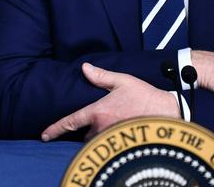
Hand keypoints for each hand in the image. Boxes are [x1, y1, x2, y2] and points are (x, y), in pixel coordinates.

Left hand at [41, 63, 178, 140]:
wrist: (169, 113)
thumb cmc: (146, 96)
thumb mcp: (122, 81)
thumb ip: (101, 76)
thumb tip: (84, 67)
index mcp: (98, 111)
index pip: (70, 121)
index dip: (55, 129)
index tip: (44, 135)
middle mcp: (101, 127)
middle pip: (85, 134)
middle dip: (88, 130)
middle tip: (103, 121)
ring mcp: (112, 138)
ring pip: (96, 142)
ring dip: (99, 137)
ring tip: (112, 128)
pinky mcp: (122, 146)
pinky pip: (109, 146)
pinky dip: (109, 143)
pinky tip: (118, 137)